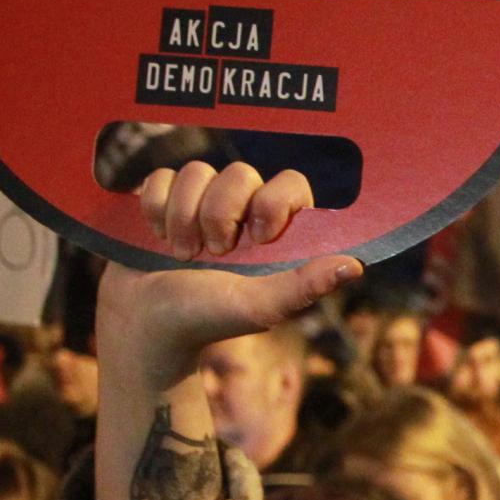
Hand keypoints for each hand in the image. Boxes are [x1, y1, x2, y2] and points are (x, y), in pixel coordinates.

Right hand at [94, 162, 361, 499]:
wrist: (145, 328)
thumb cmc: (207, 321)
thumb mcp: (260, 306)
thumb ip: (305, 285)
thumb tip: (355, 266)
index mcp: (276, 234)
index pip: (291, 184)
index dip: (275, 201)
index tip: (259, 236)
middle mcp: (242, 213)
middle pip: (239, 172)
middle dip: (220, 212)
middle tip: (213, 253)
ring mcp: (201, 205)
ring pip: (196, 171)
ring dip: (183, 215)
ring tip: (182, 254)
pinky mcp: (163, 202)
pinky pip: (161, 176)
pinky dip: (156, 207)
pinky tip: (157, 239)